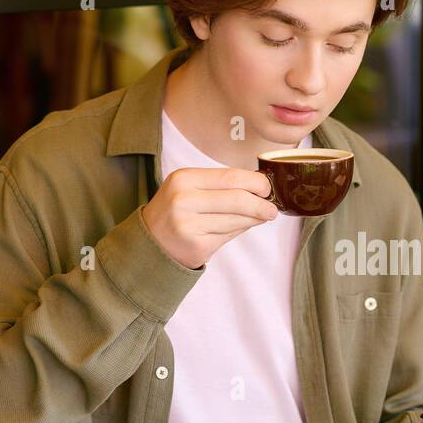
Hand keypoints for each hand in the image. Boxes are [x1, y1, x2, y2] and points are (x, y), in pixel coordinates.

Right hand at [140, 167, 278, 268]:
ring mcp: (189, 225)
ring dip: (255, 218)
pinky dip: (241, 230)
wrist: (151, 243)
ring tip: (262, 216)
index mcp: (184, 179)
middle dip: (261, 204)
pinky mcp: (197, 246)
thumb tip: (259, 187)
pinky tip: (243, 226)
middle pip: (237, 199)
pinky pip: (230, 235)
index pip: (230, 177)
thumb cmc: (176, 212)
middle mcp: (184, 200)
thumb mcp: (189, 189)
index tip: (267, 188)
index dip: (255, 182)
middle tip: (272, 208)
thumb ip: (220, 186)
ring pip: (237, 219)